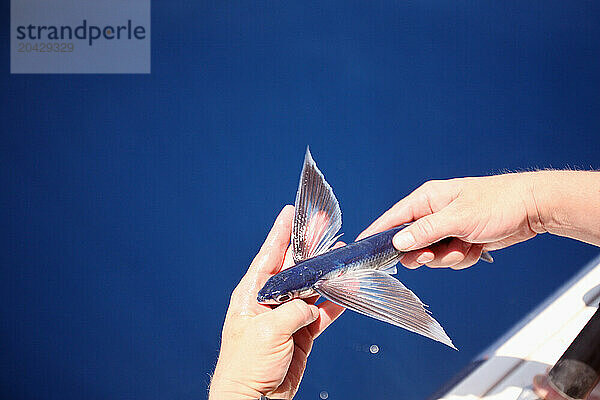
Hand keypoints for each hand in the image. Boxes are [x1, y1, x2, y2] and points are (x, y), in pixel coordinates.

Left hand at [209, 205, 344, 399]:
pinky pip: (320, 313)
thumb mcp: (269, 331)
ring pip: (310, 289)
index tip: (288, 213)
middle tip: (323, 229)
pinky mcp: (300, 334)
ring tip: (340, 258)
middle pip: (292, 268)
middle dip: (308, 248)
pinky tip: (346, 293)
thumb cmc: (246, 366)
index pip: (267, 256)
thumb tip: (311, 306)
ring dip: (325, 276)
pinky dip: (333, 304)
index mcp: (251, 295)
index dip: (279, 234)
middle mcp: (269, 302)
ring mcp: (285, 317)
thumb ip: (294, 310)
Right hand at [357, 173, 544, 268]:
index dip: (377, 234)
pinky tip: (476, 247)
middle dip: (424, 253)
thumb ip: (426, 231)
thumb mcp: (458, 218)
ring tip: (465, 247)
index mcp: (427, 199)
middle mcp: (433, 213)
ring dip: (448, 257)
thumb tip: (397, 242)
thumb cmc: (496, 203)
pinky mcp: (460, 239)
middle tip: (432, 254)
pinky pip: (450, 258)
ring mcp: (447, 227)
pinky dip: (462, 258)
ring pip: (431, 254)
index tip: (362, 248)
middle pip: (410, 242)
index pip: (393, 218)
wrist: (532, 209)